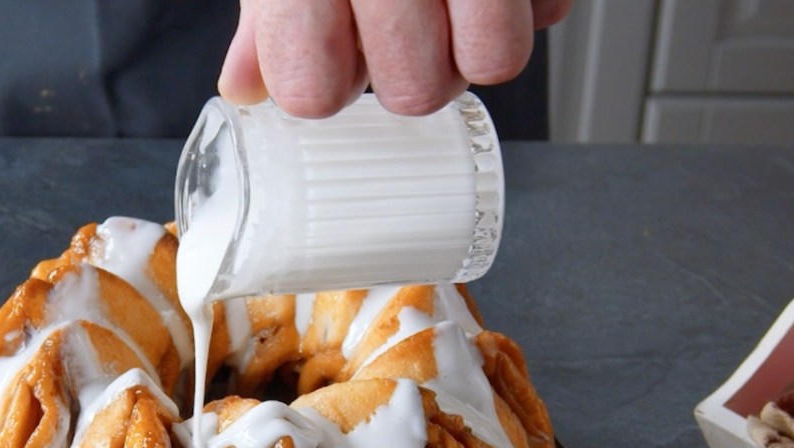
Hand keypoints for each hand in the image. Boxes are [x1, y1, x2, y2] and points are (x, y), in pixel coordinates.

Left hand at [218, 0, 571, 117]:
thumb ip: (269, 15)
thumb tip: (243, 88)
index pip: (314, 93)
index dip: (321, 89)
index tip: (324, 66)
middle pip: (416, 92)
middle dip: (410, 74)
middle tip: (399, 36)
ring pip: (496, 61)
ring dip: (475, 48)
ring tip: (453, 11)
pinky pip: (550, 9)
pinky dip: (529, 2)